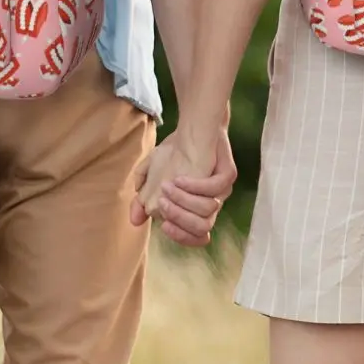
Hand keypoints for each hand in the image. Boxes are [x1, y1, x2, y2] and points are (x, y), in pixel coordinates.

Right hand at [130, 127, 235, 247]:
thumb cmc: (175, 153)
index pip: (195, 236)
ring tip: (167, 186)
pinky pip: (215, 188)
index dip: (181, 236)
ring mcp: (222, 190)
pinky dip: (195, 186)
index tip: (163, 226)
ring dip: (184, 201)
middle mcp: (212, 203)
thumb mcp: (152, 174)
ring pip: (208, 210)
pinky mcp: (228, 174)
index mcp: (197, 209)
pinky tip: (179, 178)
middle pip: (202, 228)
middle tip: (162, 203)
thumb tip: (134, 221)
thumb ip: (143, 198)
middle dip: (179, 219)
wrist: (194, 126)